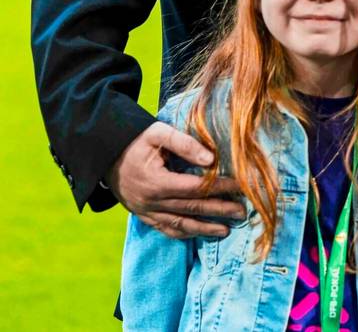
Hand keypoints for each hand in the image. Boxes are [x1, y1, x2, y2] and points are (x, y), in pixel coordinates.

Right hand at [108, 121, 244, 239]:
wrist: (105, 155)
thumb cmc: (136, 140)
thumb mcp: (158, 133)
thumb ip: (185, 143)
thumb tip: (211, 160)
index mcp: (157, 181)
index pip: (196, 188)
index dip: (220, 188)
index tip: (241, 186)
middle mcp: (151, 201)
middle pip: (192, 208)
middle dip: (219, 211)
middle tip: (242, 212)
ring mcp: (146, 212)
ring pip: (180, 225)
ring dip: (204, 229)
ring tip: (226, 231)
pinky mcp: (143, 216)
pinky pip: (165, 229)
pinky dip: (184, 234)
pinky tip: (199, 234)